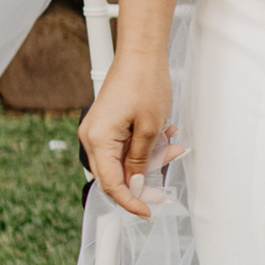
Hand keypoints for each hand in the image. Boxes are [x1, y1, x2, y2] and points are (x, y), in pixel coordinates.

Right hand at [78, 48, 176, 217]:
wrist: (141, 52)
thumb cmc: (145, 83)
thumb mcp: (150, 129)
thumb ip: (141, 161)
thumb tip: (135, 186)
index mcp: (98, 139)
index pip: (111, 184)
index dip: (131, 202)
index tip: (148, 212)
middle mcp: (91, 137)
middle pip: (115, 176)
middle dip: (143, 182)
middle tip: (165, 186)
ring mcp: (98, 130)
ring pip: (123, 161)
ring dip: (149, 160)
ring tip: (173, 147)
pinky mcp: (107, 124)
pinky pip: (124, 146)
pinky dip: (144, 147)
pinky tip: (165, 136)